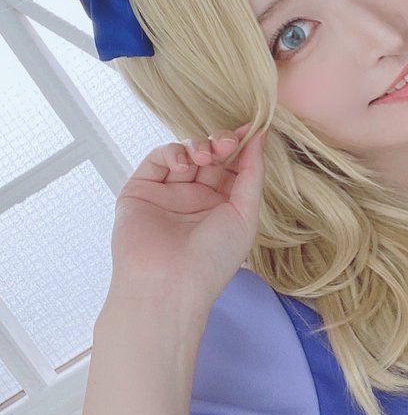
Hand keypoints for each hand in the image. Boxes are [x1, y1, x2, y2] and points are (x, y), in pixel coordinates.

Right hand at [110, 126, 265, 310]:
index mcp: (221, 207)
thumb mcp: (245, 214)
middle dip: (220, 143)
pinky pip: (158, 159)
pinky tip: (183, 164)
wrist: (169, 284)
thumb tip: (260, 135)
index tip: (251, 130)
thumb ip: (252, 173)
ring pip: (185, 153)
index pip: (232, 167)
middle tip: (226, 143)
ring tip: (206, 156)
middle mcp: (194, 199)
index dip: (241, 148)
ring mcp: (167, 193)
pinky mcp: (140, 190)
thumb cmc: (212, 258)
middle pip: (209, 156)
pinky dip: (172, 153)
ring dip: (198, 146)